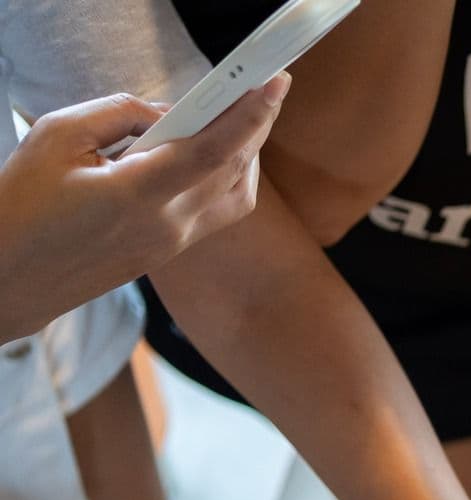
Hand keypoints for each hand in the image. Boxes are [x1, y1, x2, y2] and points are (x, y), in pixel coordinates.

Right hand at [0, 77, 289, 342]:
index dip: (250, 114)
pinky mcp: (170, 252)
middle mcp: (169, 225)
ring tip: (239, 117)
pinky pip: (220, 212)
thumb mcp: (58, 136)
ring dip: (247, 153)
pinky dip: (230, 178)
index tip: (275, 83)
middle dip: (256, 124)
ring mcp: (174, 244)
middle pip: (236, 168)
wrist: (11, 277)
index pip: (214, 150)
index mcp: (139, 195)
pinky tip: (215, 154)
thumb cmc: (22, 205)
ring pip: (237, 194)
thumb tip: (168, 112)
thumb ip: (120, 113)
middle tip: (262, 88)